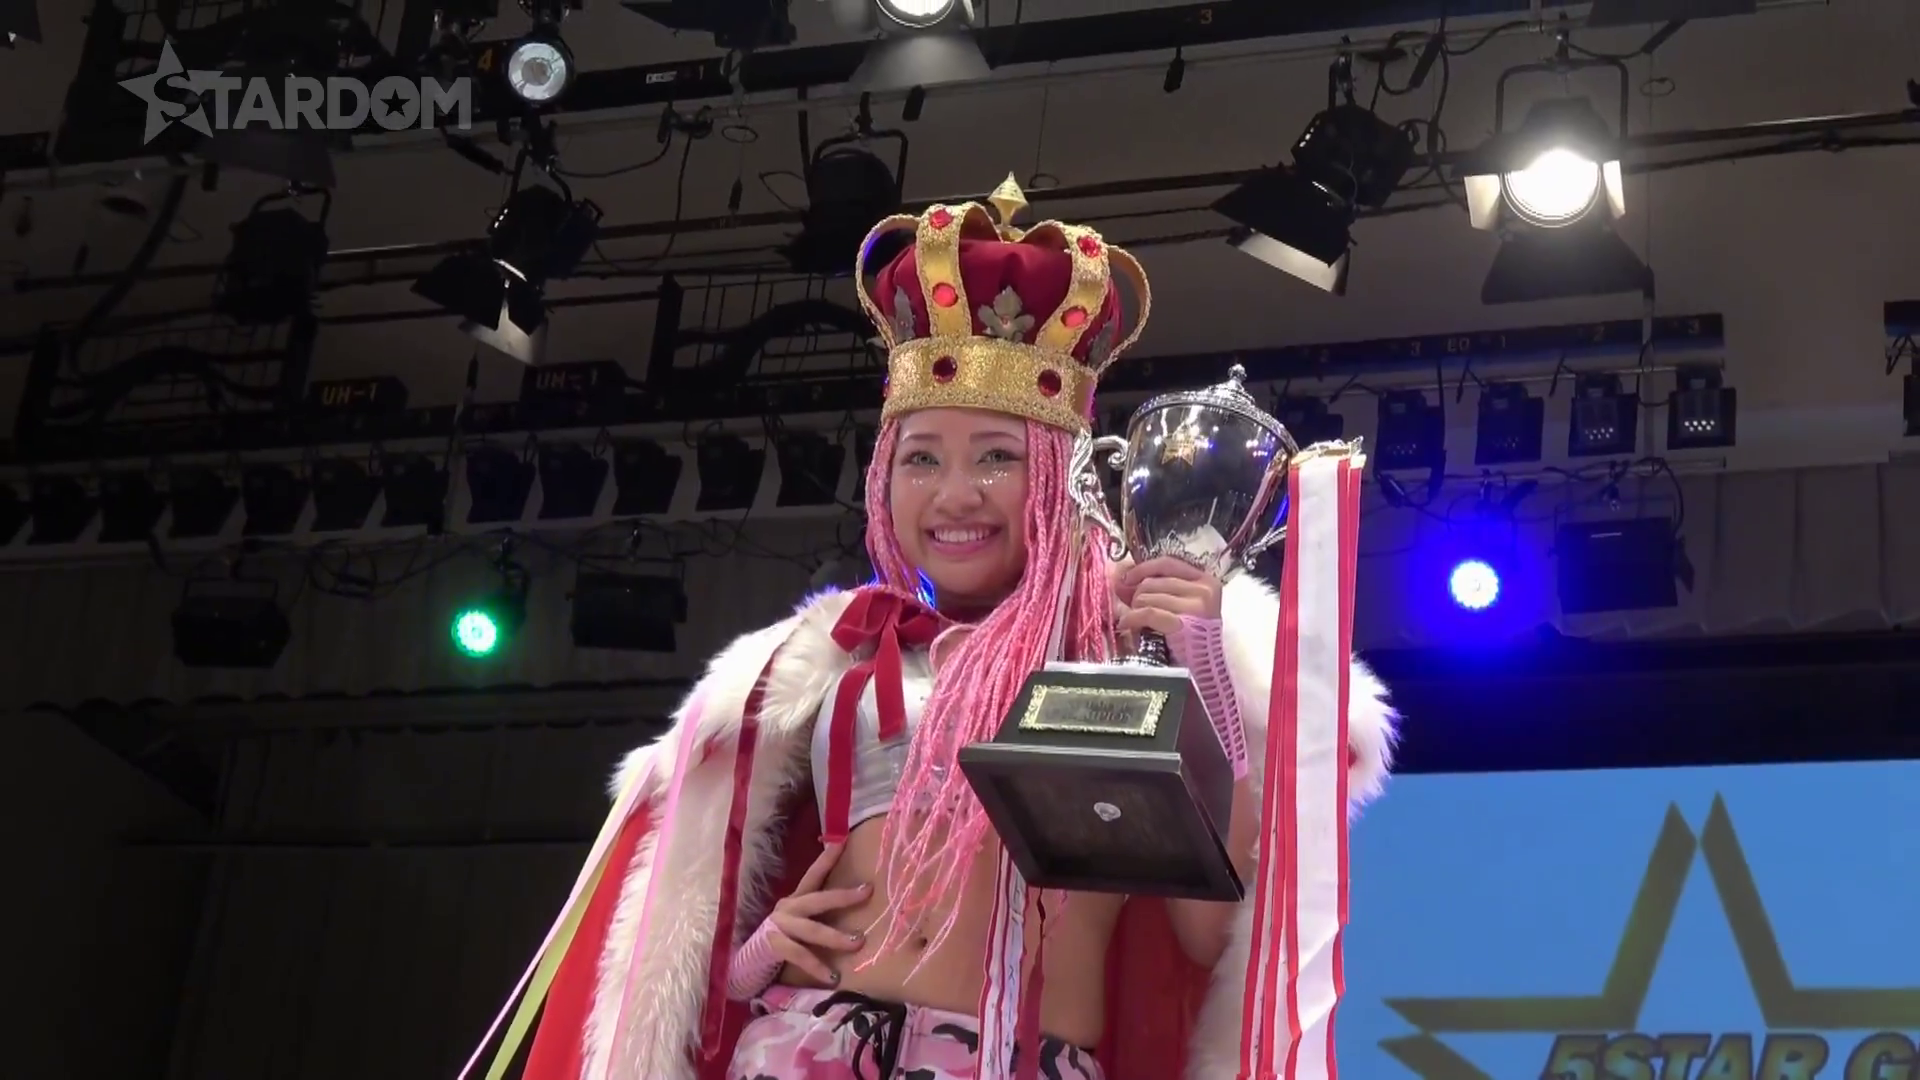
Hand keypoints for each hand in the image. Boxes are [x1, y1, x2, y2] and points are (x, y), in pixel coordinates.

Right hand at [765, 842, 870, 983]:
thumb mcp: (801, 920)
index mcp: (796, 899)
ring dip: (835, 937)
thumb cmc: (784, 936)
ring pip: (811, 930)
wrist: (749, 958)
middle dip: (842, 896)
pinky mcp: (775, 945)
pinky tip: (834, 977)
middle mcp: (788, 908)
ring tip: (858, 942)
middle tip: (866, 892)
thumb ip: (820, 912)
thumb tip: (856, 902)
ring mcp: (780, 926)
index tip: (842, 841)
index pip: (813, 875)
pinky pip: (800, 956)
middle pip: (817, 899)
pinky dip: (817, 967)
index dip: (827, 859)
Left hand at [1115, 555, 1222, 639]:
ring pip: (1147, 596)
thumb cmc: (1190, 639)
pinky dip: (1132, 618)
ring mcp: (1195, 607)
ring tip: (1137, 621)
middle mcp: (1203, 590)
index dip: (1143, 568)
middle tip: (1133, 609)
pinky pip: (1147, 613)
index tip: (1127, 577)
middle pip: (1153, 581)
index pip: (1167, 563)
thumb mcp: (1179, 607)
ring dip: (1135, 609)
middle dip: (1136, 596)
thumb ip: (1157, 589)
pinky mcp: (1184, 624)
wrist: (1204, 669)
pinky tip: (1126, 624)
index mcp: (1206, 581)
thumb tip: (1121, 577)